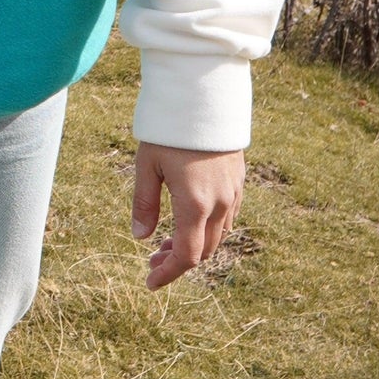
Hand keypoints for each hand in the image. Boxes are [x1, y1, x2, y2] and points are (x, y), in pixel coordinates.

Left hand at [132, 143, 244, 289]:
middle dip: (177, 261)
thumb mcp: (147, 165)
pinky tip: (188, 222)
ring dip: (194, 245)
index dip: (168, 274)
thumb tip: (140, 237)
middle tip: (151, 261)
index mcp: (195, 204)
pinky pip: (227, 217)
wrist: (205, 96)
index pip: (186, 255)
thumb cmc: (170, 129)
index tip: (150, 283)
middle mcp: (220, 203)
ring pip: (218, 235)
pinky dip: (208, 229)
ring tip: (164, 243)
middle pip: (204, 250)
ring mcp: (233, 192)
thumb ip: (144, 203)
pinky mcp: (239, 180)